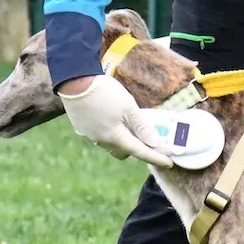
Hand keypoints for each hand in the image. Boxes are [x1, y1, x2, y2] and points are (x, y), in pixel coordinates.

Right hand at [56, 75, 173, 167]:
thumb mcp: (129, 107)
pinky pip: (100, 135)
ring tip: (129, 123)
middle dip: (136, 148)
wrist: (74, 81)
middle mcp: (102, 141)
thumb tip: (155, 143)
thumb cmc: (104, 93)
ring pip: (111, 143)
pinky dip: (110, 130)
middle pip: (124, 151)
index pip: (140, 152)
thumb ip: (142, 126)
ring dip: (122, 138)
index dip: (156, 157)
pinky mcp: (82, 127)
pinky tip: (111, 116)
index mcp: (115, 137)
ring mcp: (90, 135)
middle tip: (147, 136)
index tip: (168, 162)